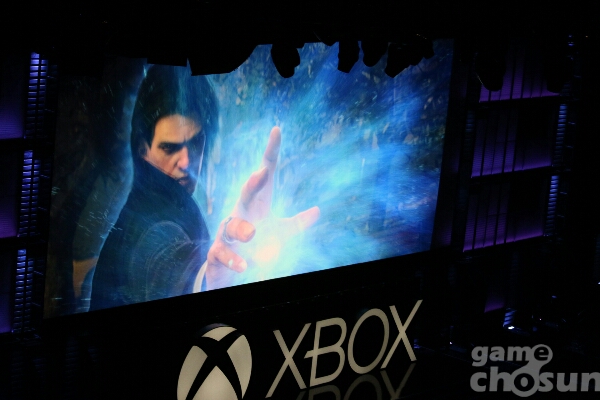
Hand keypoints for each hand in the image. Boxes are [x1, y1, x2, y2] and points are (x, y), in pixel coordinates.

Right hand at [206, 126, 319, 289]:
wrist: (232, 272)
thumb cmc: (257, 247)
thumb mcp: (281, 234)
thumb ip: (298, 223)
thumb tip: (317, 210)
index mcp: (258, 205)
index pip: (265, 175)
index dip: (271, 153)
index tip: (277, 130)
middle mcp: (241, 214)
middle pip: (246, 194)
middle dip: (253, 184)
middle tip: (261, 173)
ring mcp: (227, 233)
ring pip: (231, 225)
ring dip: (241, 228)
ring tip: (252, 234)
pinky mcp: (217, 253)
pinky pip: (222, 252)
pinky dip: (232, 259)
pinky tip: (244, 265)